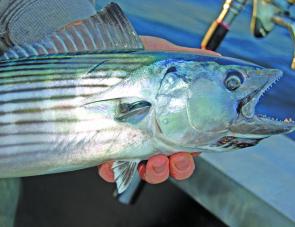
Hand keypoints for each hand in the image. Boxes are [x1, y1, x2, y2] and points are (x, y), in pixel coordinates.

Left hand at [98, 36, 217, 183]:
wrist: (99, 53)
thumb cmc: (132, 55)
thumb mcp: (162, 55)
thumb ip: (188, 61)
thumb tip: (216, 61)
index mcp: (169, 118)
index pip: (185, 142)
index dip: (190, 153)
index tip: (190, 153)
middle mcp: (152, 131)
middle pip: (170, 160)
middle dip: (176, 167)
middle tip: (175, 160)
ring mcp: (129, 139)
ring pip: (145, 167)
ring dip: (154, 172)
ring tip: (153, 164)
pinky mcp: (107, 143)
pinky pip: (111, 166)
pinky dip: (114, 172)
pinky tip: (113, 167)